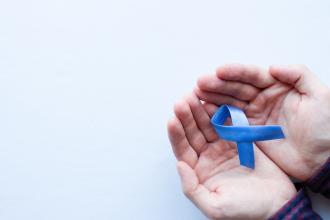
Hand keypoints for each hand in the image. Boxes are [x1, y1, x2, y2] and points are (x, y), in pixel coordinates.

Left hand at [167, 93, 295, 219]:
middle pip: (193, 133)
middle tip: (183, 100)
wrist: (277, 204)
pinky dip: (220, 112)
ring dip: (200, 110)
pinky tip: (214, 101)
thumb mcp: (215, 206)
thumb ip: (192, 188)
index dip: (177, 134)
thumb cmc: (245, 210)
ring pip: (207, 124)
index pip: (183, 149)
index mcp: (198, 171)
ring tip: (195, 96)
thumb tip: (179, 165)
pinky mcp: (239, 139)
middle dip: (187, 116)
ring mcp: (223, 146)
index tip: (172, 119)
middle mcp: (208, 156)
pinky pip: (227, 122)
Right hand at [196, 64, 329, 180]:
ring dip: (214, 98)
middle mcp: (263, 99)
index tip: (219, 71)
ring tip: (198, 95)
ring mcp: (255, 116)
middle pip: (237, 88)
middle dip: (218, 84)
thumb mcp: (321, 96)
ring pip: (230, 103)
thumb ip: (298, 75)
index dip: (236, 72)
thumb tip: (273, 66)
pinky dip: (218, 116)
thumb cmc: (326, 129)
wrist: (324, 161)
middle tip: (201, 83)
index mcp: (278, 87)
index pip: (253, 76)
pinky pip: (231, 122)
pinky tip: (206, 111)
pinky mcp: (249, 133)